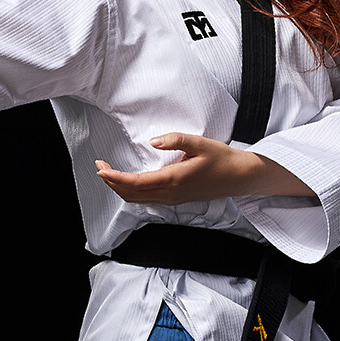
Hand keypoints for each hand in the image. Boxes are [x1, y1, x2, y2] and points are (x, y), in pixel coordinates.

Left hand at [94, 132, 308, 208]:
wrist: (240, 177)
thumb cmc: (222, 159)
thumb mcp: (199, 143)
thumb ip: (175, 140)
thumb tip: (154, 141)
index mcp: (173, 180)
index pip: (135, 182)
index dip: (115, 177)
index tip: (101, 168)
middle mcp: (171, 194)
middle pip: (132, 194)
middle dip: (111, 182)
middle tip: (99, 166)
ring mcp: (173, 199)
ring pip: (138, 199)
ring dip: (120, 188)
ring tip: (109, 174)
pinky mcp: (177, 200)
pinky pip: (147, 200)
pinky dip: (132, 193)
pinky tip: (128, 184)